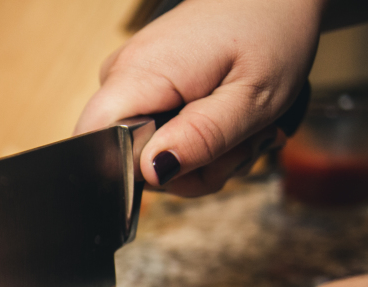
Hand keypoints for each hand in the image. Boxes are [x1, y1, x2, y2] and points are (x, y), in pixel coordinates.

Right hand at [75, 0, 320, 196]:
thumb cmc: (271, 31)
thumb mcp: (252, 98)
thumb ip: (201, 138)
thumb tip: (151, 172)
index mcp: (138, 75)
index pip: (96, 148)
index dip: (144, 174)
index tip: (197, 160)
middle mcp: (120, 76)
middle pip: (127, 161)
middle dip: (188, 171)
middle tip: (237, 147)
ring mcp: (129, 79)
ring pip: (146, 155)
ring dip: (200, 159)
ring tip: (239, 131)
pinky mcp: (142, 85)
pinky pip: (155, 134)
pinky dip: (195, 140)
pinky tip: (223, 119)